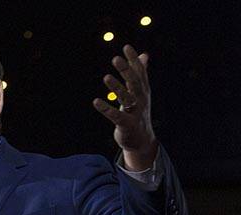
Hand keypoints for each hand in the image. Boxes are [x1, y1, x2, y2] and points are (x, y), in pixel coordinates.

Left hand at [92, 45, 157, 170]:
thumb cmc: (139, 113)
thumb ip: (141, 74)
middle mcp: (141, 99)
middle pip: (134, 82)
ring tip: (106, 77)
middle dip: (126, 70)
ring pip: (126, 97)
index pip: (140, 72)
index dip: (133, 60)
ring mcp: (135, 112)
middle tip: (116, 58)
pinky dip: (106, 109)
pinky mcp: (127, 124)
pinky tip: (96, 102)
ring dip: (117, 87)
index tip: (126, 47)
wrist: (142, 140)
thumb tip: (144, 54)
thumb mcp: (141, 92)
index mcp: (143, 90)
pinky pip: (116, 116)